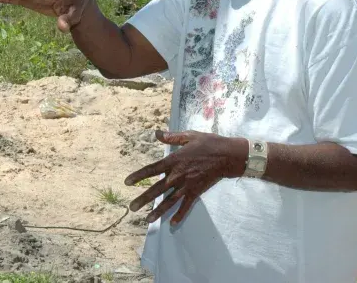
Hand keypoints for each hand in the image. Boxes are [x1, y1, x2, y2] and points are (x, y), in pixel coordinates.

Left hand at [124, 130, 247, 225]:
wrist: (228, 156)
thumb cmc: (209, 143)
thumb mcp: (190, 136)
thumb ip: (172, 137)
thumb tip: (156, 133)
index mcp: (174, 160)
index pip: (152, 169)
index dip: (139, 176)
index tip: (127, 182)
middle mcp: (178, 175)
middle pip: (157, 189)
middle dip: (144, 199)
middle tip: (132, 208)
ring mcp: (187, 186)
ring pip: (169, 201)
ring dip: (158, 211)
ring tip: (147, 220)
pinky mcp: (196, 192)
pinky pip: (186, 206)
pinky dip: (180, 215)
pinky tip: (172, 223)